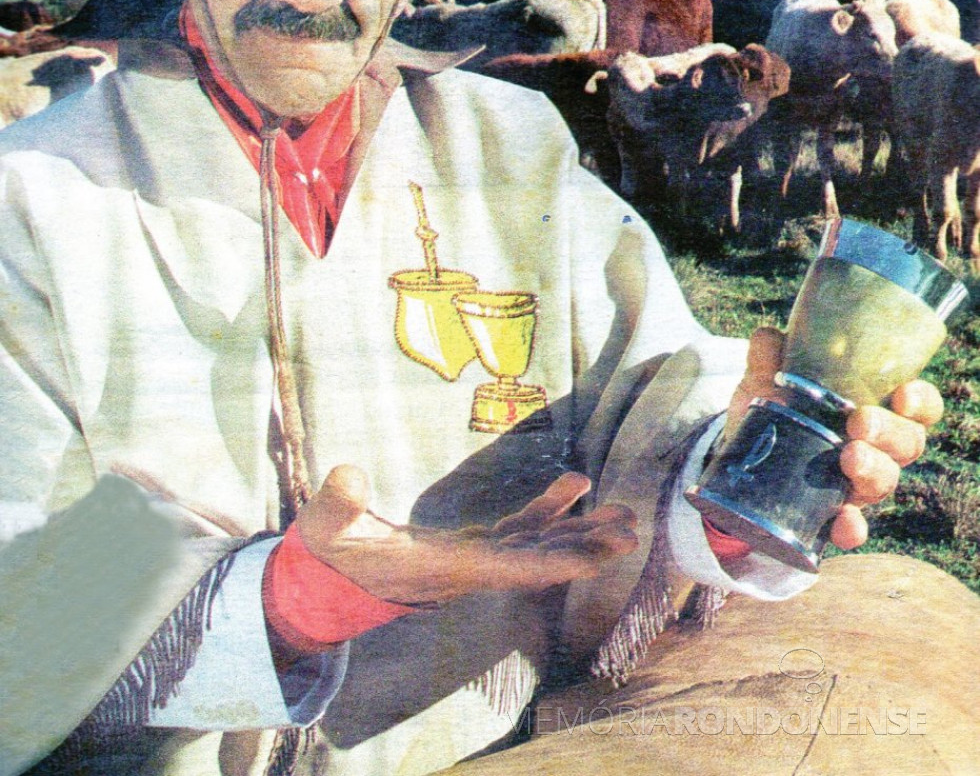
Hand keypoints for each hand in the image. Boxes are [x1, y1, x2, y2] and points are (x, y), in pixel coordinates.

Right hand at [295, 466, 637, 604]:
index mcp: (444, 569)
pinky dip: (551, 509)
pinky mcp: (475, 545)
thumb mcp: (326, 527)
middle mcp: (471, 570)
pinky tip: (577, 485)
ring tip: (624, 518)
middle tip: (630, 534)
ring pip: (539, 546)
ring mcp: (476, 558)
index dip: (552, 563)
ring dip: (581, 532)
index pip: (507, 569)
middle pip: (538, 563)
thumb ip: (336, 502)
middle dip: (584, 550)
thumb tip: (347, 473)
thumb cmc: (332, 552)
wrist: (335, 577)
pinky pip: (522, 527)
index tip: (594, 558)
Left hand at [727, 327, 942, 550]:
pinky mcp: (830, 515)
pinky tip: (843, 520)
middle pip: (908, 444)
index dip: (921, 401)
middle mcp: (875, 447)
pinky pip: (852, 529)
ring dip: (873, 471)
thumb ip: (768, 357)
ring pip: (885, 482)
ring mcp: (855, 483)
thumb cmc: (770, 409)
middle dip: (889, 432)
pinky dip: (850, 527)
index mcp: (873, 408)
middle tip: (859, 422)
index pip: (918, 407)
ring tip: (848, 457)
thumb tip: (768, 336)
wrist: (737, 456)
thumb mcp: (765, 380)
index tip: (903, 394)